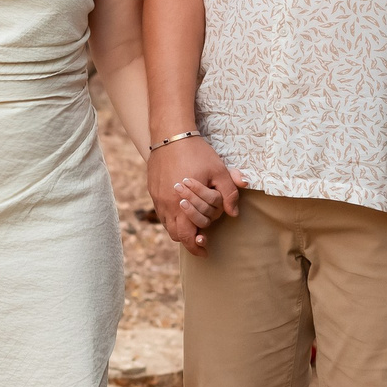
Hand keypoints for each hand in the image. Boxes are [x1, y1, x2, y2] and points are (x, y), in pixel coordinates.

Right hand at [149, 136, 244, 255]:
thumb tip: (234, 213)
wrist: (170, 136)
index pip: (187, 236)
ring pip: (167, 225)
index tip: (205, 251)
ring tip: (193, 225)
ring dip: (180, 229)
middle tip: (202, 240)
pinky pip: (161, 212)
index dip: (196, 247)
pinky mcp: (153, 190)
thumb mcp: (219, 171)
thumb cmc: (196, 153)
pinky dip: (172, 217)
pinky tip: (182, 209)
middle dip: (189, 240)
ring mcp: (158, 198)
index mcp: (183, 204)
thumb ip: (229, 193)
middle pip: (176, 234)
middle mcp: (167, 205)